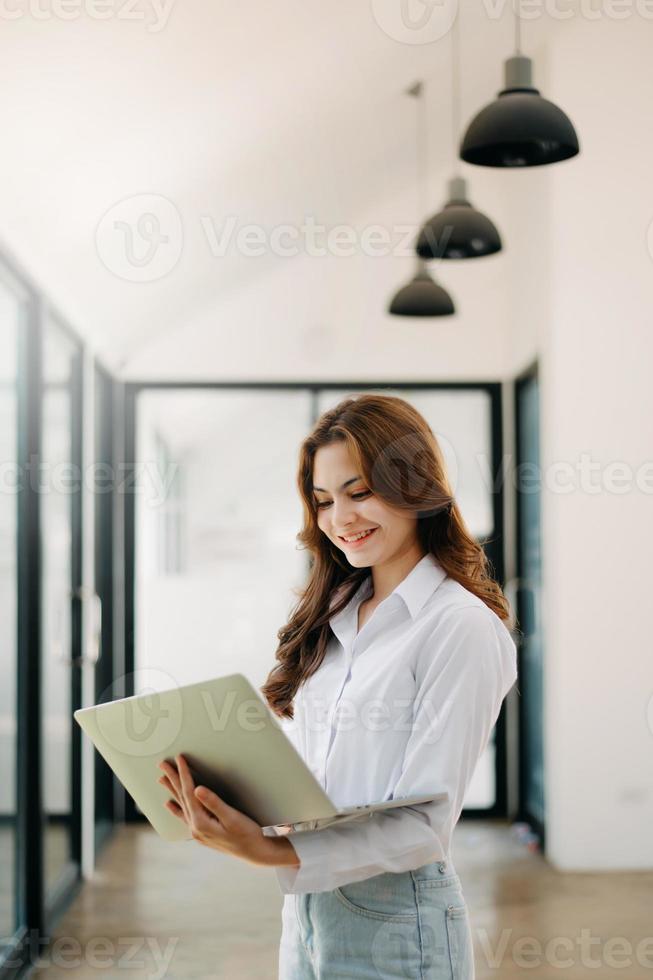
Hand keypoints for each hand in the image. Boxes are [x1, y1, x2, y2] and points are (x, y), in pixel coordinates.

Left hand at [156, 754, 298, 868]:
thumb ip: (213, 803)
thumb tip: (197, 789)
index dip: (184, 774)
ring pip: (181, 805)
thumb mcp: (232, 817)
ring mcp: (197, 832)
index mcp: (201, 823)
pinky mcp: (202, 833)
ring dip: (172, 790)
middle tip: (162, 764)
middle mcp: (195, 828)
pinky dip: (177, 808)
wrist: (255, 853)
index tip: (179, 759)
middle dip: (172, 779)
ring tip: (162, 778)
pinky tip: (169, 805)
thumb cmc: (247, 834)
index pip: (189, 792)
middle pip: (181, 798)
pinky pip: (185, 817)